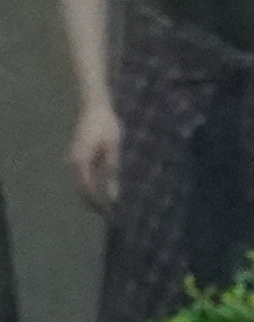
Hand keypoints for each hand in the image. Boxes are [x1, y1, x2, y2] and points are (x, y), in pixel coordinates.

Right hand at [70, 94, 116, 211]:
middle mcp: (72, 162)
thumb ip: (112, 172)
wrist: (94, 107)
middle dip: (94, 202)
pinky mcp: (77, 157)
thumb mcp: (113, 150)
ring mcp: (73, 159)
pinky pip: (83, 176)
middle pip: (82, 189)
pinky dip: (92, 185)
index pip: (87, 190)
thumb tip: (113, 195)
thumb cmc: (106, 126)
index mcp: (81, 162)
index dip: (97, 204)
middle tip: (111, 214)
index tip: (111, 214)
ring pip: (81, 183)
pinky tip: (105, 190)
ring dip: (93, 195)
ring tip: (109, 205)